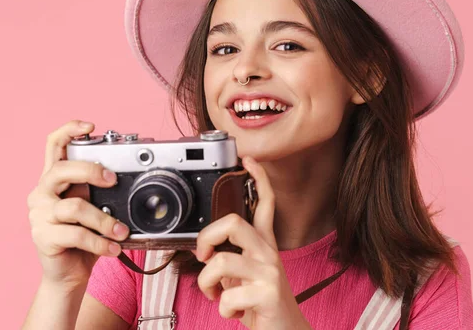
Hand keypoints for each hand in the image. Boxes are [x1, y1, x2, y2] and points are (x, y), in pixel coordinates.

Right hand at [26, 120, 129, 288]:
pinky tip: (113, 247)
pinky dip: (100, 241)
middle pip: (62, 170)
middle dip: (91, 171)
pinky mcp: (43, 237)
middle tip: (114, 180)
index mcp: (54, 179)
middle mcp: (42, 193)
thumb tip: (126, 180)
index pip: (54, 146)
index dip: (69, 131)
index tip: (90, 126)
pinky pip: (76, 234)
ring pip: (74, 207)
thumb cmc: (84, 236)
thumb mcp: (94, 207)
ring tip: (122, 231)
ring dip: (104, 220)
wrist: (68, 273)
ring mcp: (39, 215)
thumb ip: (101, 191)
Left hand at [194, 157, 311, 329]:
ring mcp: (269, 273)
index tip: (248, 159)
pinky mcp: (267, 295)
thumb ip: (232, 258)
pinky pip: (226, 297)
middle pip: (234, 223)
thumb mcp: (247, 275)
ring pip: (221, 262)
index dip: (259, 179)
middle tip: (203, 256)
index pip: (266, 204)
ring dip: (206, 284)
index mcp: (265, 246)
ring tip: (215, 295)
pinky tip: (234, 313)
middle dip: (207, 238)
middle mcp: (269, 254)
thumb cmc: (262, 304)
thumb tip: (206, 251)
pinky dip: (222, 310)